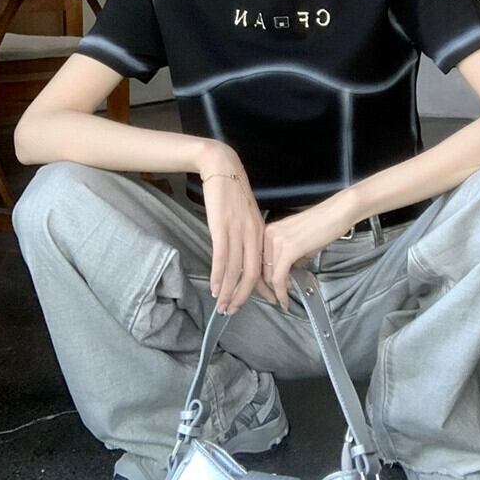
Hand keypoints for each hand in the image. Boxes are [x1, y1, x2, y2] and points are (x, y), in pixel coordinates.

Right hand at [195, 142, 276, 314]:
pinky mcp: (222, 226)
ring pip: (236, 269)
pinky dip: (219, 275)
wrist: (223, 168)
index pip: (263, 267)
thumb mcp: (246, 215)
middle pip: (251, 273)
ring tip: (223, 306)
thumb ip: (248, 235)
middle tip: (234, 312)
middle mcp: (252, 234)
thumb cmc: (233, 192)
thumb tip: (243, 256)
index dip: (260, 288)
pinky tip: (216, 288)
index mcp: (260, 232)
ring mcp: (237, 231)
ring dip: (229, 291)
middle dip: (243, 296)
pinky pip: (222, 257)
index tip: (258, 302)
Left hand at [261, 194, 356, 309]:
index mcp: (269, 230)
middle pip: (260, 269)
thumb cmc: (323, 224)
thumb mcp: (299, 241)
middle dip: (267, 289)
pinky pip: (279, 277)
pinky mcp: (288, 249)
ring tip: (283, 300)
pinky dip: (282, 292)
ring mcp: (277, 240)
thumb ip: (289, 257)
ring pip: (269, 276)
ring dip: (275, 292)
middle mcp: (268, 234)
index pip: (257, 260)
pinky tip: (286, 299)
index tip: (267, 292)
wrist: (337, 212)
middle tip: (275, 300)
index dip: (261, 280)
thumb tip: (287, 275)